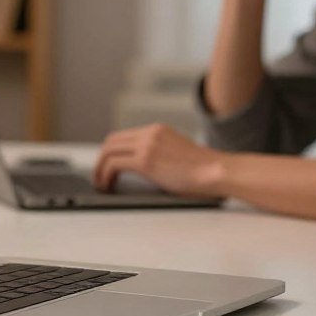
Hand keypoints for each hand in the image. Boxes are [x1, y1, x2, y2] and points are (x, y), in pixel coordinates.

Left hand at [93, 123, 223, 197]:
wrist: (217, 171)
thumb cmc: (203, 171)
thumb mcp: (177, 154)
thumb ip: (159, 154)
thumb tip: (142, 169)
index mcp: (157, 130)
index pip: (123, 136)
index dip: (111, 152)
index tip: (107, 167)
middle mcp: (150, 133)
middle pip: (112, 140)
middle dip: (101, 159)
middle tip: (99, 176)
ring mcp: (147, 144)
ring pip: (109, 151)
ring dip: (100, 168)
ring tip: (101, 184)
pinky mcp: (146, 160)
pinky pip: (114, 164)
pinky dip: (106, 175)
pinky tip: (108, 185)